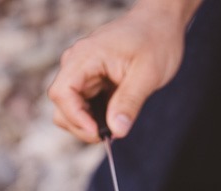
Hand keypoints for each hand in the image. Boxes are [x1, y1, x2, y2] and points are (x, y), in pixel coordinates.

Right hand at [48, 2, 196, 142]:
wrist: (159, 25)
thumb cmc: (155, 41)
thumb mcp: (147, 74)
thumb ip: (129, 102)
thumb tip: (117, 130)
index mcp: (85, 57)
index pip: (62, 93)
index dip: (76, 118)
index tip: (99, 132)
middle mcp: (76, 64)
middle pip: (62, 108)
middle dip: (83, 127)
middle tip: (112, 134)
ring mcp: (81, 74)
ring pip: (69, 112)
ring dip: (88, 125)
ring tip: (115, 125)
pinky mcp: (90, 83)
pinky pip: (83, 108)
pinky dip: (95, 120)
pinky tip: (115, 118)